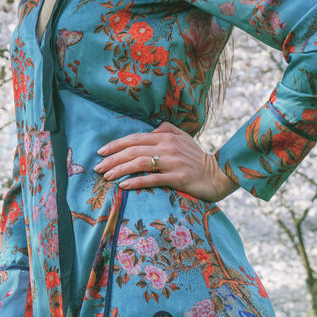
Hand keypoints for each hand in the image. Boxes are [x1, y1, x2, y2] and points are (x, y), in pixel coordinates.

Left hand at [95, 122, 239, 202]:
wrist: (219, 173)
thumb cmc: (197, 157)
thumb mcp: (183, 137)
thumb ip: (165, 129)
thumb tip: (150, 130)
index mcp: (165, 136)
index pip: (134, 138)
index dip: (116, 144)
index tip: (100, 151)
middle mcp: (167, 146)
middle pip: (133, 150)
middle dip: (112, 158)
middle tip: (97, 168)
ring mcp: (172, 162)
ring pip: (139, 163)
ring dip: (120, 170)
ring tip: (106, 177)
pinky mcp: (178, 178)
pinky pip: (153, 179)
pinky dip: (136, 182)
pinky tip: (124, 186)